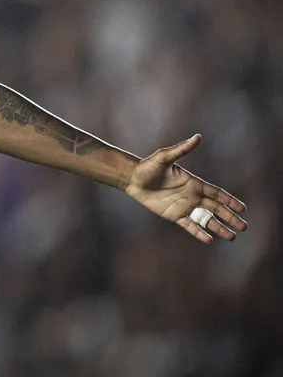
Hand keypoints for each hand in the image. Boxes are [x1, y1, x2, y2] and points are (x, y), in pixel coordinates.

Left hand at [125, 134, 247, 243]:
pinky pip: (189, 226)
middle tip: (244, 226)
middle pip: (216, 208)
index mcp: (194, 183)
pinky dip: (199, 233)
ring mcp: (184, 206)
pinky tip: (210, 240)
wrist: (132, 179)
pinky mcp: (174, 215)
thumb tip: (197, 137)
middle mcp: (192, 196)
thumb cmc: (148, 166)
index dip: (230, 200)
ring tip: (232, 237)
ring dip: (219, 228)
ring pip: (206, 219)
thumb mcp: (165, 157)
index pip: (217, 193)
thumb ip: (182, 149)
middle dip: (230, 217)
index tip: (243, 208)